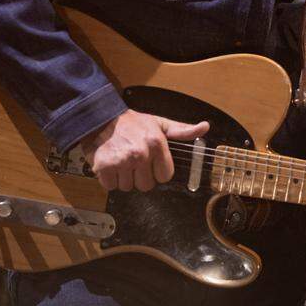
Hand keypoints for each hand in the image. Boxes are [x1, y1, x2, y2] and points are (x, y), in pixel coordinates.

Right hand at [80, 109, 208, 191]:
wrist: (101, 118)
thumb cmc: (132, 123)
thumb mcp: (160, 123)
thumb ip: (182, 130)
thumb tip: (204, 127)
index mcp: (156, 144)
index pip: (165, 176)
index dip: (158, 171)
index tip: (151, 163)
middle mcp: (140, 154)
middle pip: (147, 185)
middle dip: (140, 176)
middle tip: (134, 162)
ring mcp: (122, 161)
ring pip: (128, 187)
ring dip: (124, 178)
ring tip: (122, 162)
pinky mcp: (105, 167)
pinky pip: (111, 186)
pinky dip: (109, 179)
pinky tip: (111, 165)